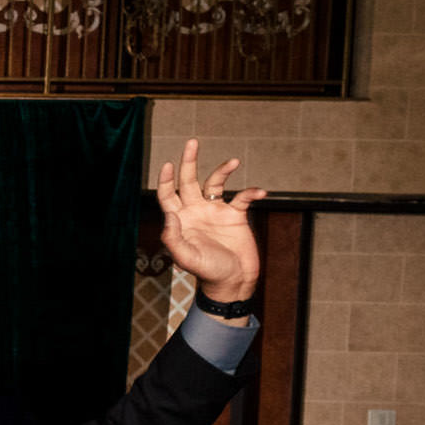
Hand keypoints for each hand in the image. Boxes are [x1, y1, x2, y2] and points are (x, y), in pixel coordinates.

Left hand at [157, 139, 263, 305]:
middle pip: (189, 181)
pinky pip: (243, 197)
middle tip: (192, 142)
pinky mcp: (235, 216)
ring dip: (223, 171)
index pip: (168, 195)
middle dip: (189, 161)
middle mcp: (196, 212)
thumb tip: (169, 216)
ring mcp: (215, 212)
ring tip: (233, 162)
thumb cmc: (207, 272)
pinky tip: (259, 192)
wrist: (232, 282)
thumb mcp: (186, 257)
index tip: (167, 164)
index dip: (166, 180)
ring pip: (216, 183)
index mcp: (181, 220)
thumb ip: (174, 238)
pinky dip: (251, 192)